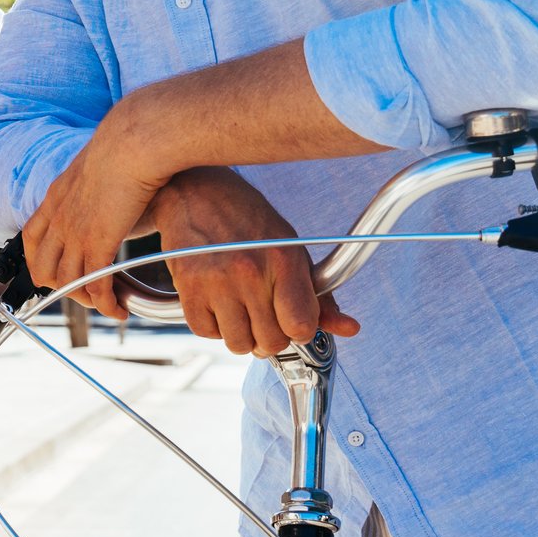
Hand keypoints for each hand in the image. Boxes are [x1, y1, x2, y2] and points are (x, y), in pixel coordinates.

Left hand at [22, 103, 172, 320]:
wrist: (131, 142)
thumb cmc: (124, 145)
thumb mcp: (96, 163)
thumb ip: (94, 180)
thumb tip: (110, 181)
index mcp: (55, 198)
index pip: (31, 239)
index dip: (41, 260)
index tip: (57, 270)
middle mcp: (58, 219)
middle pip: (42, 269)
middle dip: (61, 288)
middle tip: (87, 291)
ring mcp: (75, 233)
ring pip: (68, 283)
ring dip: (88, 300)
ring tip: (108, 303)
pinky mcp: (97, 243)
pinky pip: (95, 285)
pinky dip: (107, 304)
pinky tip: (120, 309)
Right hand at [151, 168, 358, 356]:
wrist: (195, 192)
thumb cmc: (246, 218)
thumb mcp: (291, 248)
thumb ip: (319, 294)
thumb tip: (350, 328)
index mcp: (283, 259)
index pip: (301, 326)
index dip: (300, 330)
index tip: (293, 321)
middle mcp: (250, 271)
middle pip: (271, 342)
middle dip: (270, 337)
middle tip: (264, 316)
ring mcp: (216, 281)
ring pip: (238, 344)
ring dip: (241, 335)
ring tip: (240, 310)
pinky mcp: (187, 286)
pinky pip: (206, 333)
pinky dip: (213, 326)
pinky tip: (217, 304)